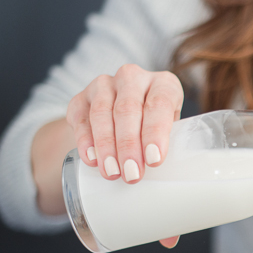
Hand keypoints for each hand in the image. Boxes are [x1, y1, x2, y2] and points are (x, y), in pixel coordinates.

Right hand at [66, 63, 183, 182]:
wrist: (124, 117)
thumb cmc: (155, 126)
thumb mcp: (171, 129)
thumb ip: (170, 143)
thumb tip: (167, 174)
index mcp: (163, 84)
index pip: (160, 103)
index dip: (156, 132)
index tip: (154, 159)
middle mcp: (133, 78)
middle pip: (128, 110)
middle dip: (129, 146)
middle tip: (132, 174)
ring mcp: (104, 85)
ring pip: (102, 113)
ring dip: (106, 146)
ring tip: (112, 172)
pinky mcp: (81, 97)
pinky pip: (81, 118)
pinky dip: (85, 141)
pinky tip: (91, 159)